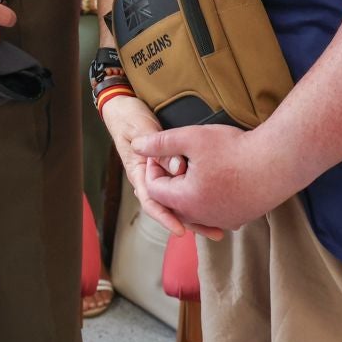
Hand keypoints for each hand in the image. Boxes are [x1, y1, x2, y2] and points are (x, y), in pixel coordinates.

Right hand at [101, 94, 220, 239]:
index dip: (166, 217)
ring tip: (219, 226)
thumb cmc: (129, 118)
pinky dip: (197, 198)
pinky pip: (183, 187)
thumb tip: (178, 168)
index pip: (152, 200)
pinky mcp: (170, 168)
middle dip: (191, 222)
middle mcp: (150, 179)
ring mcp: (161, 174)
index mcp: (139, 173)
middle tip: (214, 232)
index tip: (181, 230)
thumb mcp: (141, 129)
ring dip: (198, 214)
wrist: (123, 109)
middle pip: (169, 207)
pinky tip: (214, 206)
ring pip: (178, 200)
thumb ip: (159, 148)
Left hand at [135, 125, 283, 232]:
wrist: (279, 162)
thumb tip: (136, 146)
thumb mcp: (192, 139)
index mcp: (186, 200)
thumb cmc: (236, 149)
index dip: (153, 168)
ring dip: (189, 190)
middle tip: (178, 157)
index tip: (163, 151)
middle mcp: (202, 217)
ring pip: (194, 209)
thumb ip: (160, 143)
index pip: (154, 189)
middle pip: (172, 203)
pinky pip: (214, 212)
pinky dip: (208, 198)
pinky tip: (216, 178)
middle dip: (170, 180)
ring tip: (196, 166)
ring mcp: (222, 220)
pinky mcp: (240, 218)